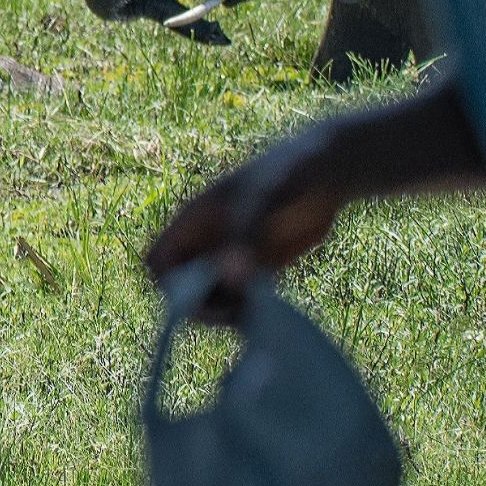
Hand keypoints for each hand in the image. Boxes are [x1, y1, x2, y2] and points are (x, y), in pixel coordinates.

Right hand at [143, 128, 350, 311]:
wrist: (326, 173)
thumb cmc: (288, 177)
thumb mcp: (263, 203)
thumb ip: (245, 238)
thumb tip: (230, 279)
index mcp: (194, 222)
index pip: (159, 261)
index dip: (170, 284)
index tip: (198, 297)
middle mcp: (207, 242)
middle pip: (184, 286)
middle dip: (201, 304)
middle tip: (232, 313)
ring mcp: (232, 256)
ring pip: (212, 295)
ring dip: (226, 310)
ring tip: (253, 311)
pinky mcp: (259, 268)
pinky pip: (241, 297)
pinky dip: (249, 309)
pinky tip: (268, 310)